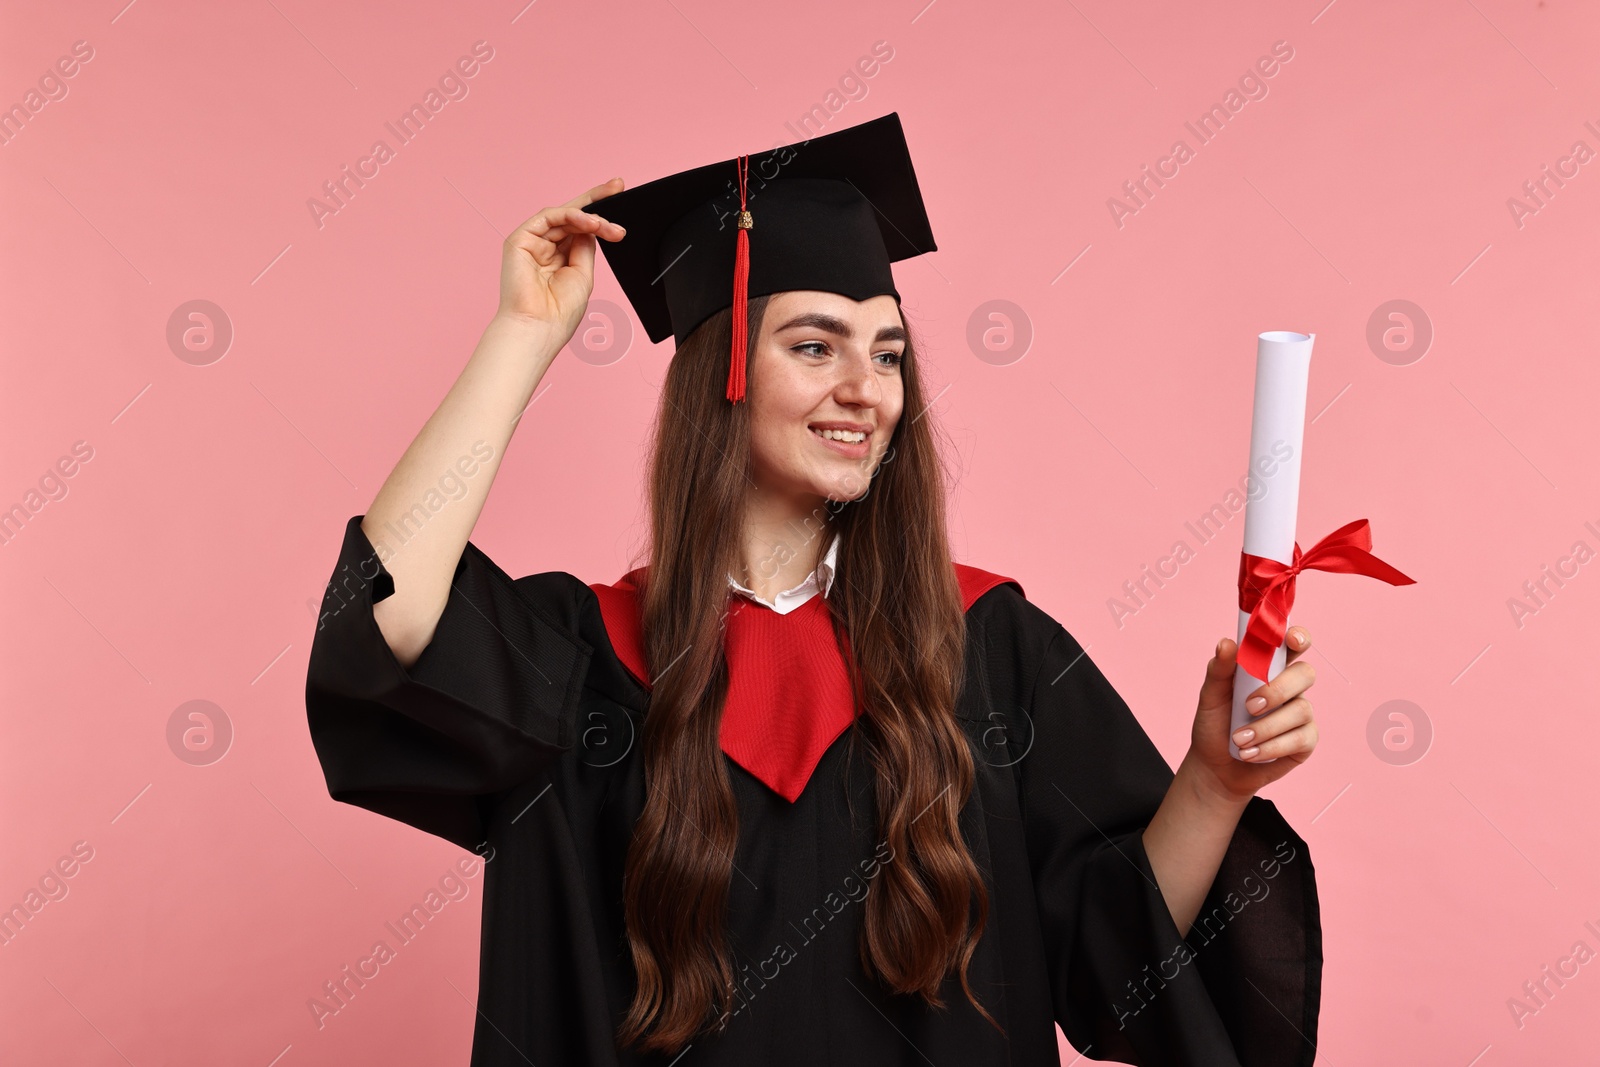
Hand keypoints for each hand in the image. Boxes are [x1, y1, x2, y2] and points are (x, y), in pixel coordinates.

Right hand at [496, 178, 627, 342]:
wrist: (538, 328)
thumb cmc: (559, 311)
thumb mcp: (583, 274)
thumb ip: (584, 247)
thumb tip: (591, 226)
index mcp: (559, 257)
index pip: (580, 228)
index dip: (599, 214)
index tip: (620, 197)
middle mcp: (544, 246)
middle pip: (572, 215)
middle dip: (596, 199)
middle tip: (618, 185)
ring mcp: (531, 241)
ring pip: (564, 215)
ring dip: (590, 216)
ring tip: (609, 227)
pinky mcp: (520, 239)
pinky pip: (549, 217)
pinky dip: (571, 216)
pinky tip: (590, 223)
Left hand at [1184, 627, 1318, 803]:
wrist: (1216, 766)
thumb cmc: (1216, 725)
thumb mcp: (1210, 696)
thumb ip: (1219, 670)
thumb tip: (1226, 643)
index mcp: (1269, 669)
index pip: (1292, 644)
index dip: (1298, 637)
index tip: (1290, 639)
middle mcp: (1289, 688)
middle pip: (1304, 674)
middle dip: (1277, 690)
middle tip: (1250, 706)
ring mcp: (1300, 713)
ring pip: (1302, 709)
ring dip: (1266, 727)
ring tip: (1239, 740)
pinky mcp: (1305, 741)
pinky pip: (1301, 738)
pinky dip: (1271, 747)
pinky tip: (1249, 753)